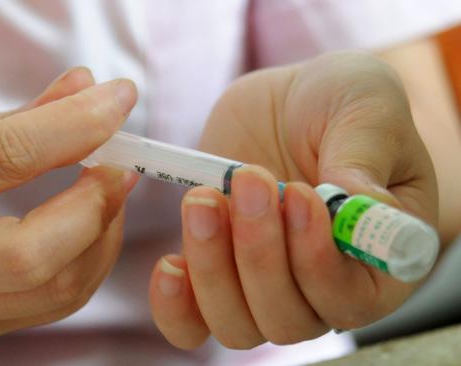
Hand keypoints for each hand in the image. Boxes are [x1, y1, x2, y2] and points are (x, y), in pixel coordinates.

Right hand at [0, 68, 137, 345]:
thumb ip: (15, 117)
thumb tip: (86, 86)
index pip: (2, 158)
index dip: (74, 126)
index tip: (118, 99)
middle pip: (34, 254)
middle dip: (95, 204)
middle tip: (117, 162)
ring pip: (58, 289)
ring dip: (103, 232)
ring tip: (106, 187)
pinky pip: (57, 301)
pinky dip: (89, 257)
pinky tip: (88, 222)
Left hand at [149, 52, 437, 348]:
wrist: (291, 103)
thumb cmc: (344, 105)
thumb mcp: (367, 108)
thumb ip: (364, 157)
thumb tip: (355, 204)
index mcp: (376, 262)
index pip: (351, 298)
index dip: (319, 260)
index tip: (298, 195)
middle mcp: (321, 288)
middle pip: (286, 318)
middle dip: (259, 253)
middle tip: (248, 179)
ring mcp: (266, 286)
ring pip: (236, 322)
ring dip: (213, 267)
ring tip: (204, 198)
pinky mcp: (219, 271)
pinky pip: (193, 321)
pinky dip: (175, 305)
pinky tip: (169, 264)